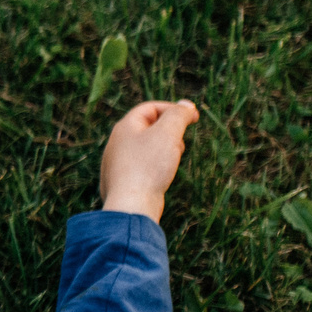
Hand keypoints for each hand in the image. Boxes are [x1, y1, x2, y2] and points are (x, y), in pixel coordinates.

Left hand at [99, 100, 198, 224]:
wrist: (131, 205)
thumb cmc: (148, 167)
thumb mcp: (168, 133)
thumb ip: (178, 116)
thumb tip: (185, 105)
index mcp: (124, 128)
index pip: (150, 108)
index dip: (173, 109)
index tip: (194, 117)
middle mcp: (116, 144)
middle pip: (147, 128)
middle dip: (170, 130)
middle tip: (181, 142)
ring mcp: (117, 164)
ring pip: (146, 149)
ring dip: (165, 149)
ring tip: (174, 158)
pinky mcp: (123, 183)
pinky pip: (143, 167)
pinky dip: (157, 166)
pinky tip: (163, 177)